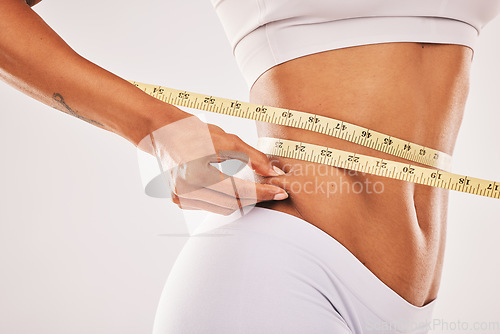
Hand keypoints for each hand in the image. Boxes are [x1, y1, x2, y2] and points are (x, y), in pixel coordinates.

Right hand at [137, 112, 287, 214]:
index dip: (262, 193)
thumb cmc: (194, 131)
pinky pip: (212, 206)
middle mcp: (187, 191)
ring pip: (223, 208)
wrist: (163, 132)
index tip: (280, 192)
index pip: (238, 191)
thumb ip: (254, 157)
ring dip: (242, 200)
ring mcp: (182, 198)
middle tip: (273, 190)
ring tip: (256, 189)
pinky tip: (234, 188)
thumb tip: (275, 173)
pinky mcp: (181, 200)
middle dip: (255, 198)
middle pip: (233, 204)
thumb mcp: (228, 140)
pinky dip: (227, 200)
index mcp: (197, 175)